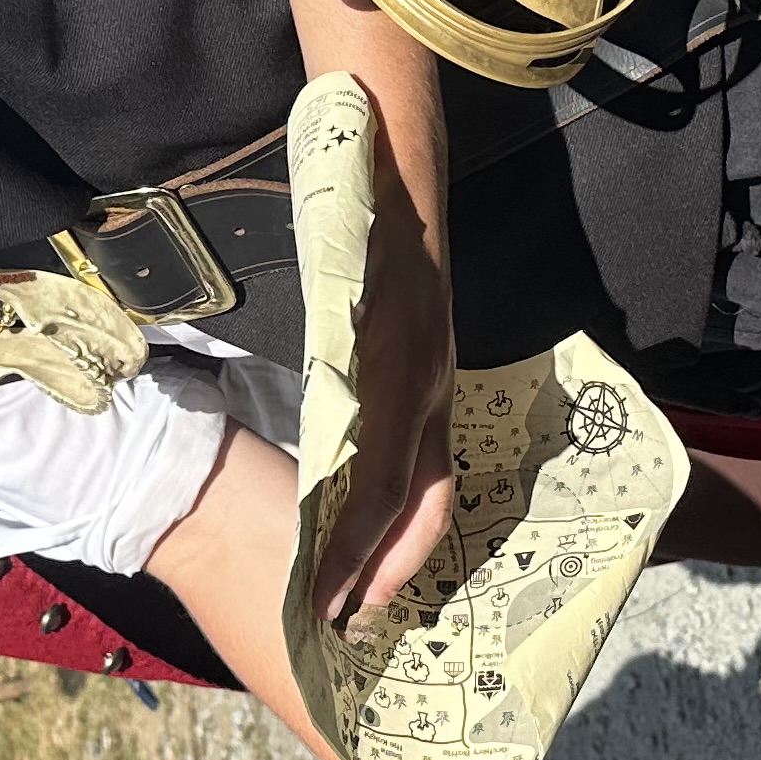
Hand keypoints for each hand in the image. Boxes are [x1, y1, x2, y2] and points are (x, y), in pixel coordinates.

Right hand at [315, 141, 455, 621]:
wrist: (383, 133)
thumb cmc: (373, 218)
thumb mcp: (373, 306)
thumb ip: (364, 363)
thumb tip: (336, 422)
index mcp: (429, 374)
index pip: (427, 482)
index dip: (401, 548)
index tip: (368, 603)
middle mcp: (434, 375)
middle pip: (422, 496)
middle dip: (386, 569)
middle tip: (349, 626)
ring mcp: (418, 355)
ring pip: (399, 475)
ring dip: (364, 545)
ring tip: (330, 598)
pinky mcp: (394, 330)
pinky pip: (379, 428)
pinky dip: (354, 482)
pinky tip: (326, 518)